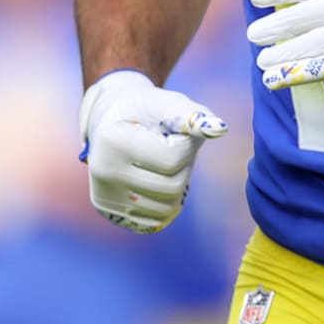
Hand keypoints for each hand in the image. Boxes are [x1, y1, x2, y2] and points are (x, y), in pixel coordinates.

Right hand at [80, 69, 226, 232]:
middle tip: (172, 146)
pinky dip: (168, 202)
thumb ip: (196, 116)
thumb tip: (221, 129)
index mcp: (114, 140)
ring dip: (178, 183)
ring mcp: (103, 194)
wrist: (111, 119)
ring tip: (163, 161)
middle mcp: (102, 171)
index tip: (177, 132)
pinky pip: (156, 220)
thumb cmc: (149, 109)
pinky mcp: (109, 210)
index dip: (187, 144)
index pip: (172, 158)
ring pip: (167, 207)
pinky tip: (157, 179)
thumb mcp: (171, 103)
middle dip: (185, 165)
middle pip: (172, 186)